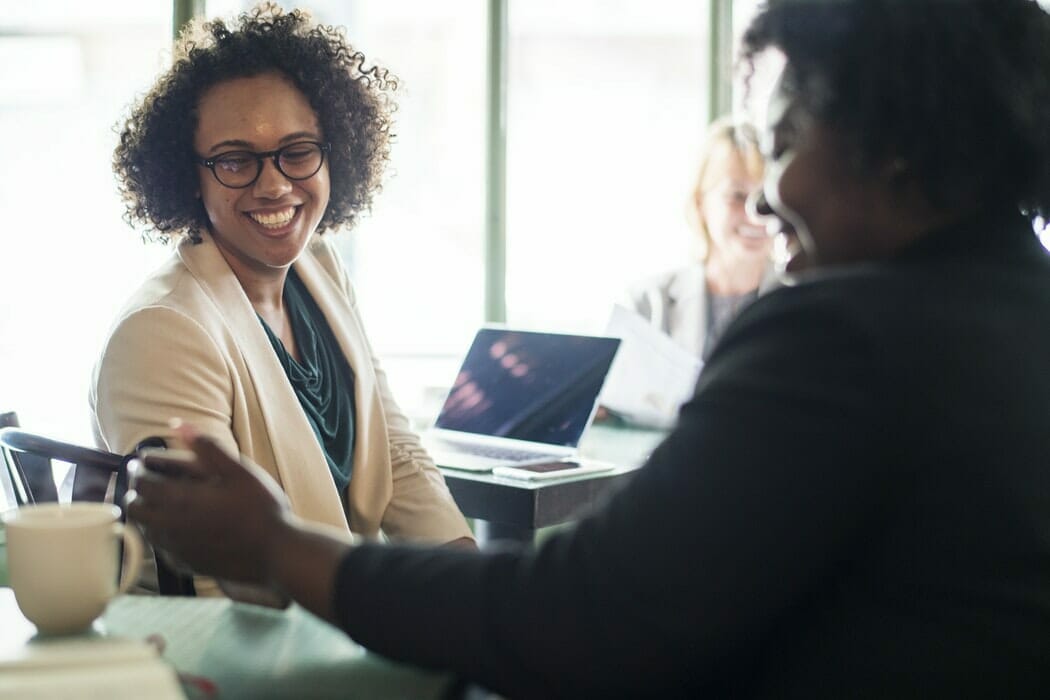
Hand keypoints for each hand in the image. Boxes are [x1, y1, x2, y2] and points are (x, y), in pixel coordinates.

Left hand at [126, 422, 291, 585]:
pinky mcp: (186, 565)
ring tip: (160, 502)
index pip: (141, 483)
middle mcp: (171, 526)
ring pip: (145, 530)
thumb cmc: (261, 509)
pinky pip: (161, 550)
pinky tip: (178, 528)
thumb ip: (208, 447)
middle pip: (134, 509)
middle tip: (147, 481)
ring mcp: (177, 549)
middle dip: (136, 492)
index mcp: (181, 500)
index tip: (142, 462)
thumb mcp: (240, 471)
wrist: (276, 554)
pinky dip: (161, 535)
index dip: (138, 470)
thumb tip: (178, 425)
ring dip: (147, 514)